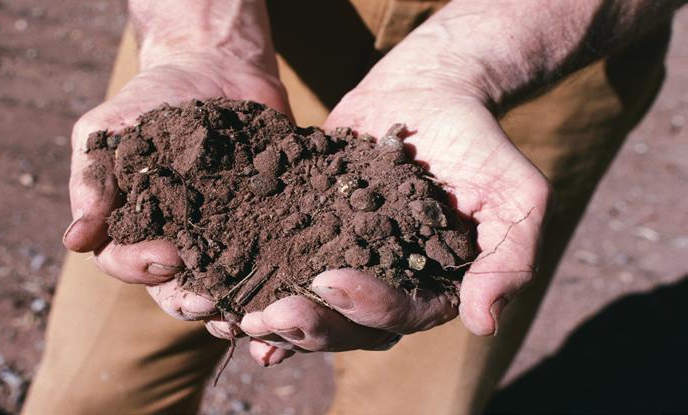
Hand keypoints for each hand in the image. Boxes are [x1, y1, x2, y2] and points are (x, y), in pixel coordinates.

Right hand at [62, 52, 291, 321]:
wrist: (214, 68)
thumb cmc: (151, 100)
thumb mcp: (109, 129)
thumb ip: (93, 179)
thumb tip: (74, 241)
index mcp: (131, 227)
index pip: (123, 262)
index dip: (139, 266)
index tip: (166, 255)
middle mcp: (174, 242)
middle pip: (173, 290)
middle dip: (188, 299)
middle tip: (208, 300)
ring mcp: (221, 238)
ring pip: (220, 286)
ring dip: (230, 304)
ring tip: (247, 313)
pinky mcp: (264, 226)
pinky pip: (268, 261)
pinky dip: (274, 280)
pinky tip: (286, 288)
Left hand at [234, 71, 551, 363]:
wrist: (429, 92)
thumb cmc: (479, 140)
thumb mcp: (516, 192)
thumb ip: (509, 257)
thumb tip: (480, 324)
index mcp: (434, 286)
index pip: (401, 316)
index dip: (365, 307)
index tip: (330, 280)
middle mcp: (388, 284)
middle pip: (349, 327)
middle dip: (309, 325)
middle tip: (270, 315)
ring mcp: (348, 262)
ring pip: (313, 308)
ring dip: (277, 320)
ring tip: (241, 317)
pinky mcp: (314, 235)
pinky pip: (286, 269)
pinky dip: (261, 288)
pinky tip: (229, 303)